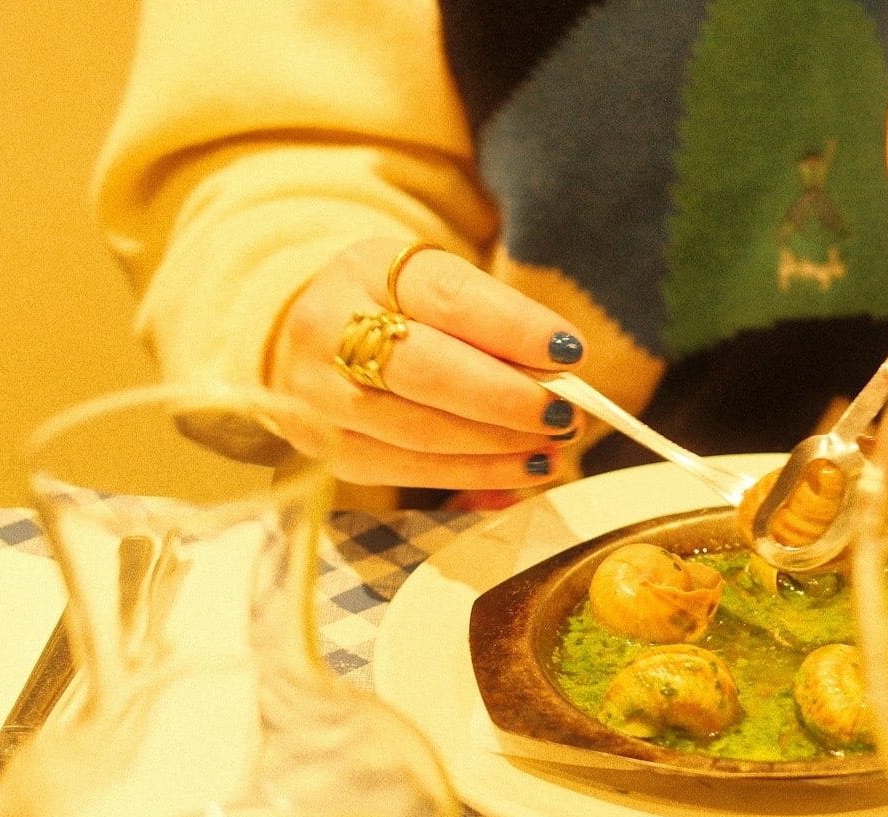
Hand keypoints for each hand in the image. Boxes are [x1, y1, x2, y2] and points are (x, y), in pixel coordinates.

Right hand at [268, 237, 584, 489]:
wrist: (324, 338)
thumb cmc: (405, 312)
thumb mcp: (442, 289)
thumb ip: (495, 324)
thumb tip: (560, 370)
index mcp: (366, 268)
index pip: (449, 298)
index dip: (514, 329)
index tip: (571, 351)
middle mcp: (327, 327)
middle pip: (425, 371)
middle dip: (505, 398)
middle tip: (564, 413)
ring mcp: (317, 394)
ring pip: (418, 431)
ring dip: (498, 445)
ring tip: (553, 446)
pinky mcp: (325, 449)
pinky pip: (407, 472)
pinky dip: (474, 476)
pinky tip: (522, 471)